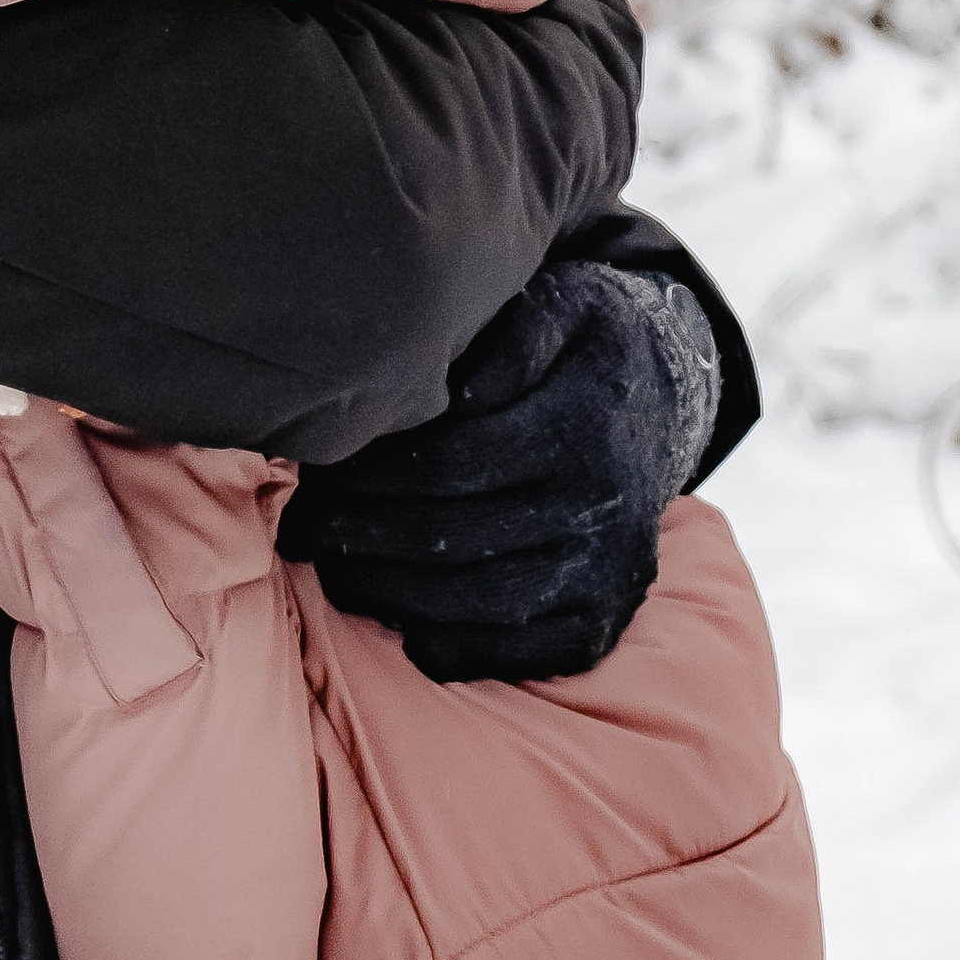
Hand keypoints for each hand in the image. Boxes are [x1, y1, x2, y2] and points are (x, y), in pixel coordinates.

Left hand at [285, 247, 724, 684]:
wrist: (659, 401)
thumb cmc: (578, 345)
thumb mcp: (555, 306)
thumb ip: (503, 339)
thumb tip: (451, 392)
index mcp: (582, 427)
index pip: (452, 467)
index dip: (373, 478)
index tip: (319, 475)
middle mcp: (601, 509)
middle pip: (454, 541)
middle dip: (361, 538)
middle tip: (300, 528)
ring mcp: (608, 575)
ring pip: (478, 604)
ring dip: (390, 594)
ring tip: (331, 568)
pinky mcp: (603, 619)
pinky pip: (520, 653)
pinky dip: (453, 646)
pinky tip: (400, 620)